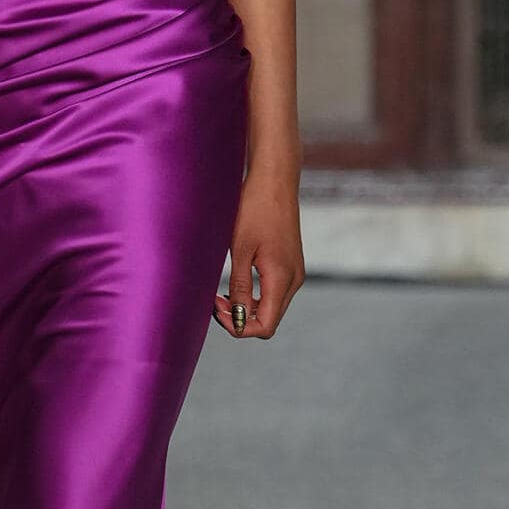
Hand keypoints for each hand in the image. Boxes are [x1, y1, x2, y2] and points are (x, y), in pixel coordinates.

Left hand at [214, 168, 304, 338]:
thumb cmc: (254, 209)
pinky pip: (274, 292)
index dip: (240, 327)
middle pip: (269, 320)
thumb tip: (237, 318)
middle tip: (214, 300)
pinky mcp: (290, 264)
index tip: (217, 309)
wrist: (274, 180)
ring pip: (271, 307)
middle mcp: (294, 280)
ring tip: (220, 292)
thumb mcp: (240, 249)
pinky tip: (236, 282)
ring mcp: (294, 272)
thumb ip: (240, 287)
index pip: (265, 326)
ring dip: (246, 307)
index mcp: (282, 278)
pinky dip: (255, 295)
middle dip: (240, 317)